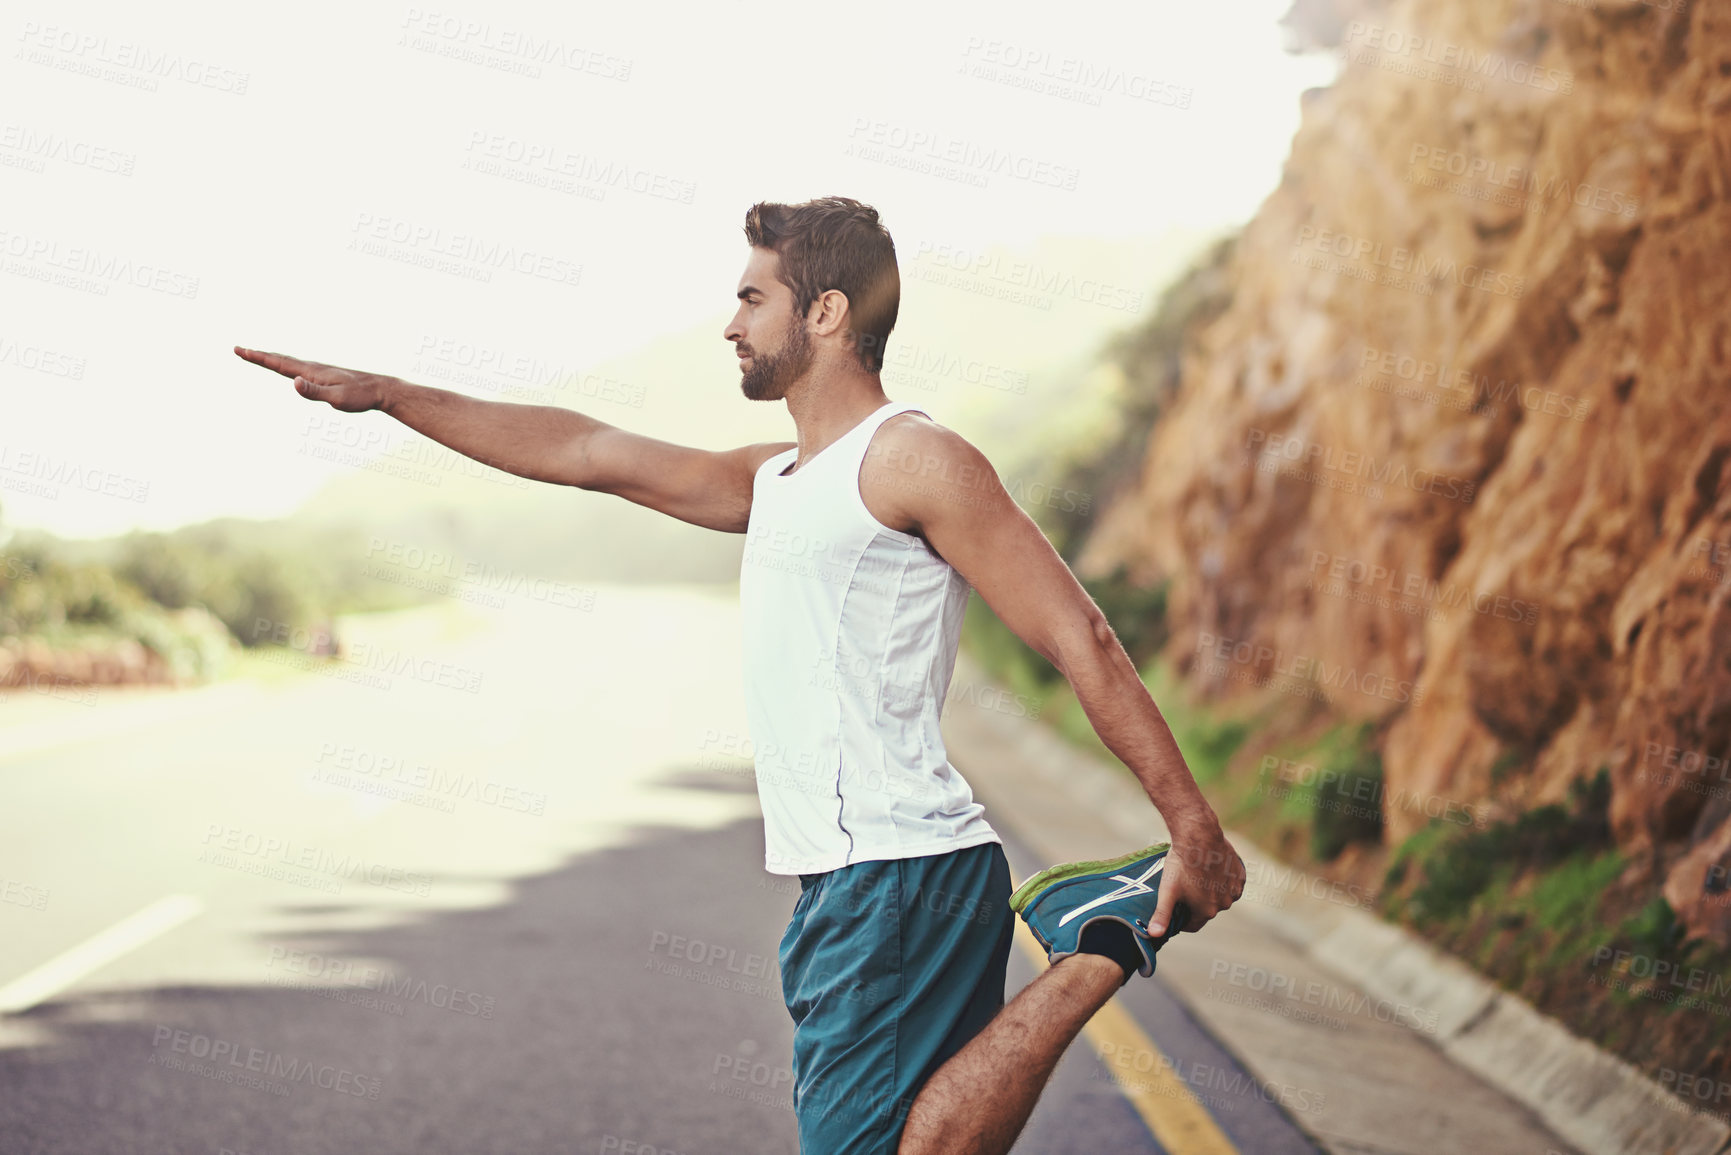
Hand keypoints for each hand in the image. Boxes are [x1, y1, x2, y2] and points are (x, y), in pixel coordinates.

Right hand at [234, 346, 393, 412]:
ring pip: (289, 362)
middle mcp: (313, 368)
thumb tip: (294, 382)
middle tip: (239, 350)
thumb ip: (314, 392)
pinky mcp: (324, 376)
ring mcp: (318, 371)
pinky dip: (286, 365)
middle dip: (258, 356)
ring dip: (270, 358)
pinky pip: (299, 368)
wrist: (380, 389)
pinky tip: (287, 368)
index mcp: (311, 372)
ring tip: (256, 356)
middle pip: (280, 360)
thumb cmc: (360, 397)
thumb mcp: (337, 399)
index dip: (258, 358)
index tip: (240, 350)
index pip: (279, 364)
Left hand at [1150, 818, 1245, 936]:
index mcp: (1207, 911)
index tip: (1175, 908)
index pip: (1193, 924)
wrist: (1199, 836)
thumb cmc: (1182, 864)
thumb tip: (1153, 936)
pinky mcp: (1240, 874)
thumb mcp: (1167, 891)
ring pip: (1220, 895)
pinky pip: (1231, 882)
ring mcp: (1234, 889)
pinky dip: (1223, 879)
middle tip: (1184, 886)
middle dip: (1195, 902)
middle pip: (1206, 909)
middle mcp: (1224, 904)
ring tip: (1197, 876)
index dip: (1182, 919)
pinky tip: (1212, 869)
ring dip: (1211, 890)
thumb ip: (1162, 915)